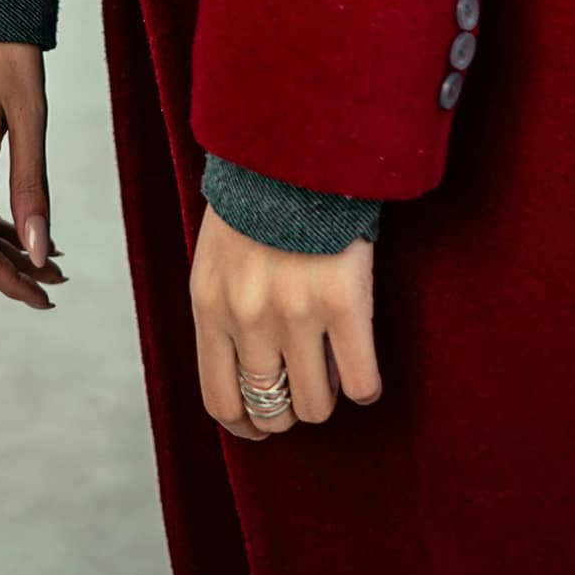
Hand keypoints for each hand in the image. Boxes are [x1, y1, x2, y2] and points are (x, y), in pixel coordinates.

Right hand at [0, 41, 66, 309]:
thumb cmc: (6, 50)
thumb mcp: (30, 118)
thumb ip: (32, 188)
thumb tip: (42, 252)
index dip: (11, 282)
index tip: (47, 297)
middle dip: (14, 265)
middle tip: (61, 277)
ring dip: (4, 238)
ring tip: (51, 250)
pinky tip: (19, 211)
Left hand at [190, 206, 380, 439]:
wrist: (295, 148)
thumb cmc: (256, 203)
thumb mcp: (216, 259)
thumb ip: (224, 313)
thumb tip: (244, 373)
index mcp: (210, 307)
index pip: (221, 400)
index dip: (245, 425)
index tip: (261, 425)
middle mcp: (248, 320)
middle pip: (271, 409)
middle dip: (289, 409)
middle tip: (304, 388)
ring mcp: (297, 315)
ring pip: (315, 405)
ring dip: (327, 396)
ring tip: (333, 368)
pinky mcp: (345, 305)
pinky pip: (360, 383)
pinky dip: (364, 387)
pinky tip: (362, 367)